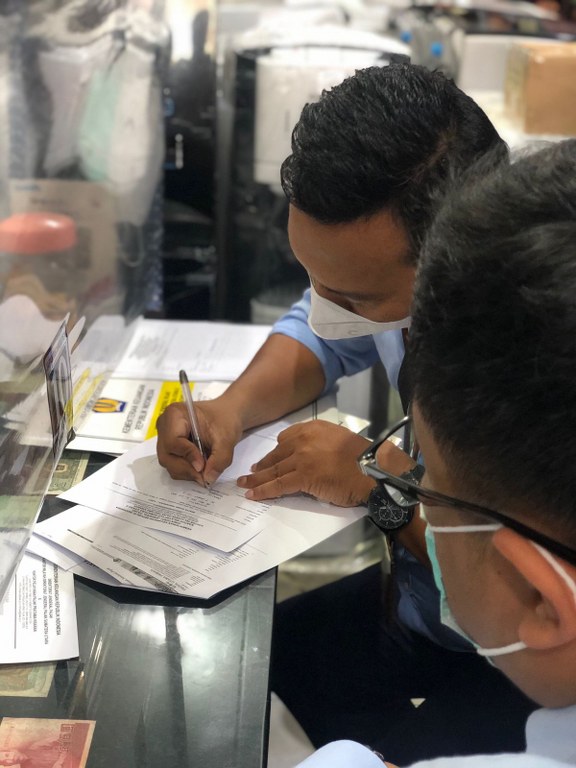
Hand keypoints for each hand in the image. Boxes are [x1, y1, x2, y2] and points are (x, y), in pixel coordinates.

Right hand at [156, 398, 243, 485]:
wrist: (227, 415)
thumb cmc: (225, 419)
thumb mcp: (227, 439)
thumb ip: (219, 459)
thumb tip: (208, 478)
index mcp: (175, 414)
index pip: (173, 441)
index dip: (187, 456)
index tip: (202, 465)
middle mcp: (165, 426)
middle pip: (167, 455)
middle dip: (187, 468)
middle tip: (205, 475)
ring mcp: (165, 438)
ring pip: (169, 463)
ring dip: (187, 472)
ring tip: (206, 469)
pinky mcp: (170, 448)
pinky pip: (173, 465)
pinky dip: (187, 471)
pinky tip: (201, 466)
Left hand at [237, 421, 375, 505]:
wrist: (372, 468)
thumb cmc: (362, 458)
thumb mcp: (339, 440)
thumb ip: (321, 445)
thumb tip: (311, 458)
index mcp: (313, 428)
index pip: (285, 438)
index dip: (276, 452)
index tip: (269, 459)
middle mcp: (304, 439)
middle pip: (276, 455)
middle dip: (262, 465)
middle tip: (251, 472)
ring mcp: (302, 457)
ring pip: (274, 470)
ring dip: (256, 479)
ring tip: (244, 484)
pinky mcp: (303, 476)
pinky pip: (279, 484)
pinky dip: (264, 490)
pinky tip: (253, 494)